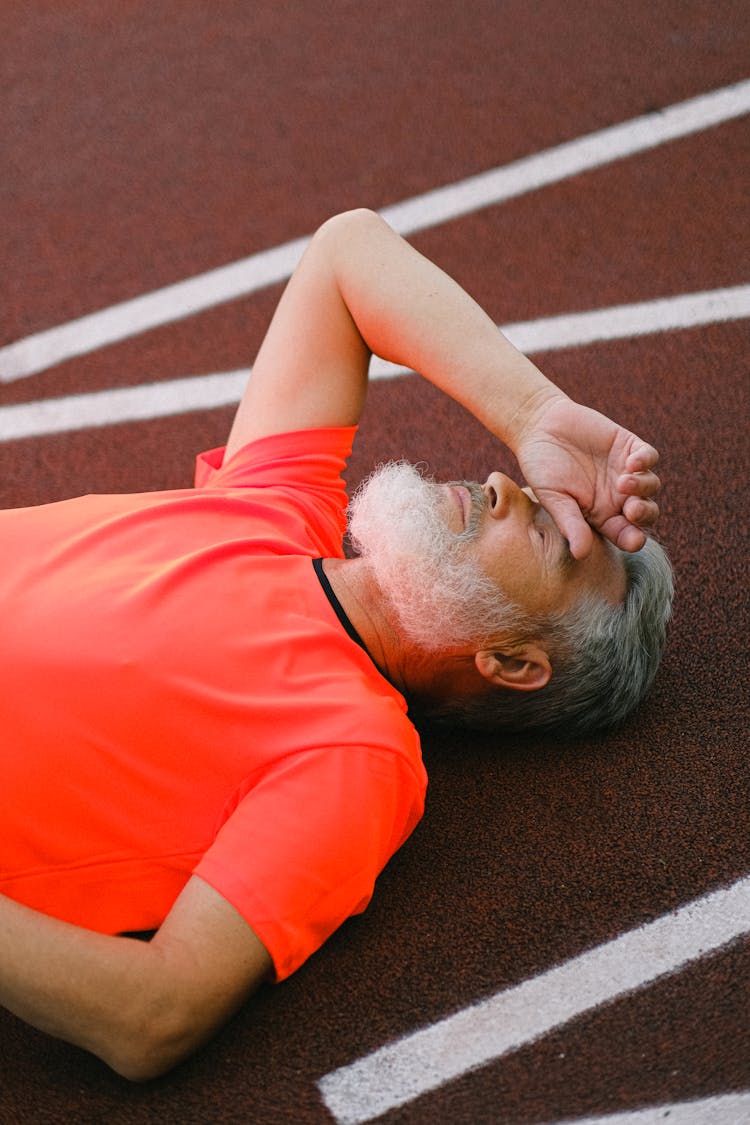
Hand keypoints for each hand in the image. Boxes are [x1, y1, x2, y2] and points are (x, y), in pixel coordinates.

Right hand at [513, 393, 660, 558]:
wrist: (539, 427)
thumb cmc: (542, 468)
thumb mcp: (554, 498)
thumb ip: (570, 523)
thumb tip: (581, 554)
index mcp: (602, 516)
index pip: (626, 533)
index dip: (633, 539)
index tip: (634, 540)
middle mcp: (619, 497)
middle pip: (646, 512)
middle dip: (644, 514)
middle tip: (632, 510)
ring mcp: (626, 471)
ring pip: (651, 485)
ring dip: (643, 487)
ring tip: (623, 482)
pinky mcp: (629, 447)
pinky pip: (649, 456)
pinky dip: (645, 460)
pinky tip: (632, 462)